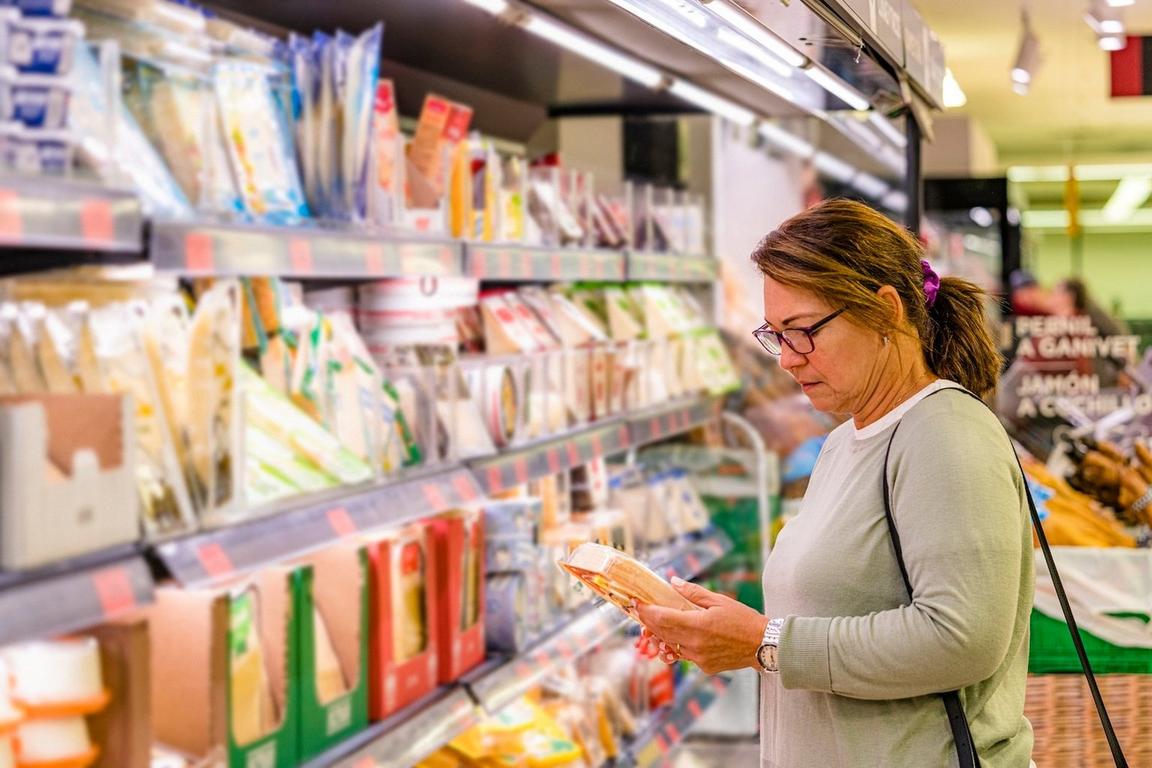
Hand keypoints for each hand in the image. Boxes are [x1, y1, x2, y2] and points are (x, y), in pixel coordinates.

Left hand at [635, 577, 768, 675]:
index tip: (636, 603)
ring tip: (654, 624)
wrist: (764, 645)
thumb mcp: (719, 601)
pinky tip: (677, 636)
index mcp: (697, 625)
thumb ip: (693, 593)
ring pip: (671, 646)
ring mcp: (699, 658)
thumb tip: (673, 582)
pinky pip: (685, 655)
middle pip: (662, 633)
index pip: (662, 619)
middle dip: (649, 622)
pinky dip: (678, 645)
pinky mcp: (704, 667)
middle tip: (641, 611)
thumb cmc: (744, 620)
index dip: (646, 611)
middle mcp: (695, 644)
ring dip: (661, 635)